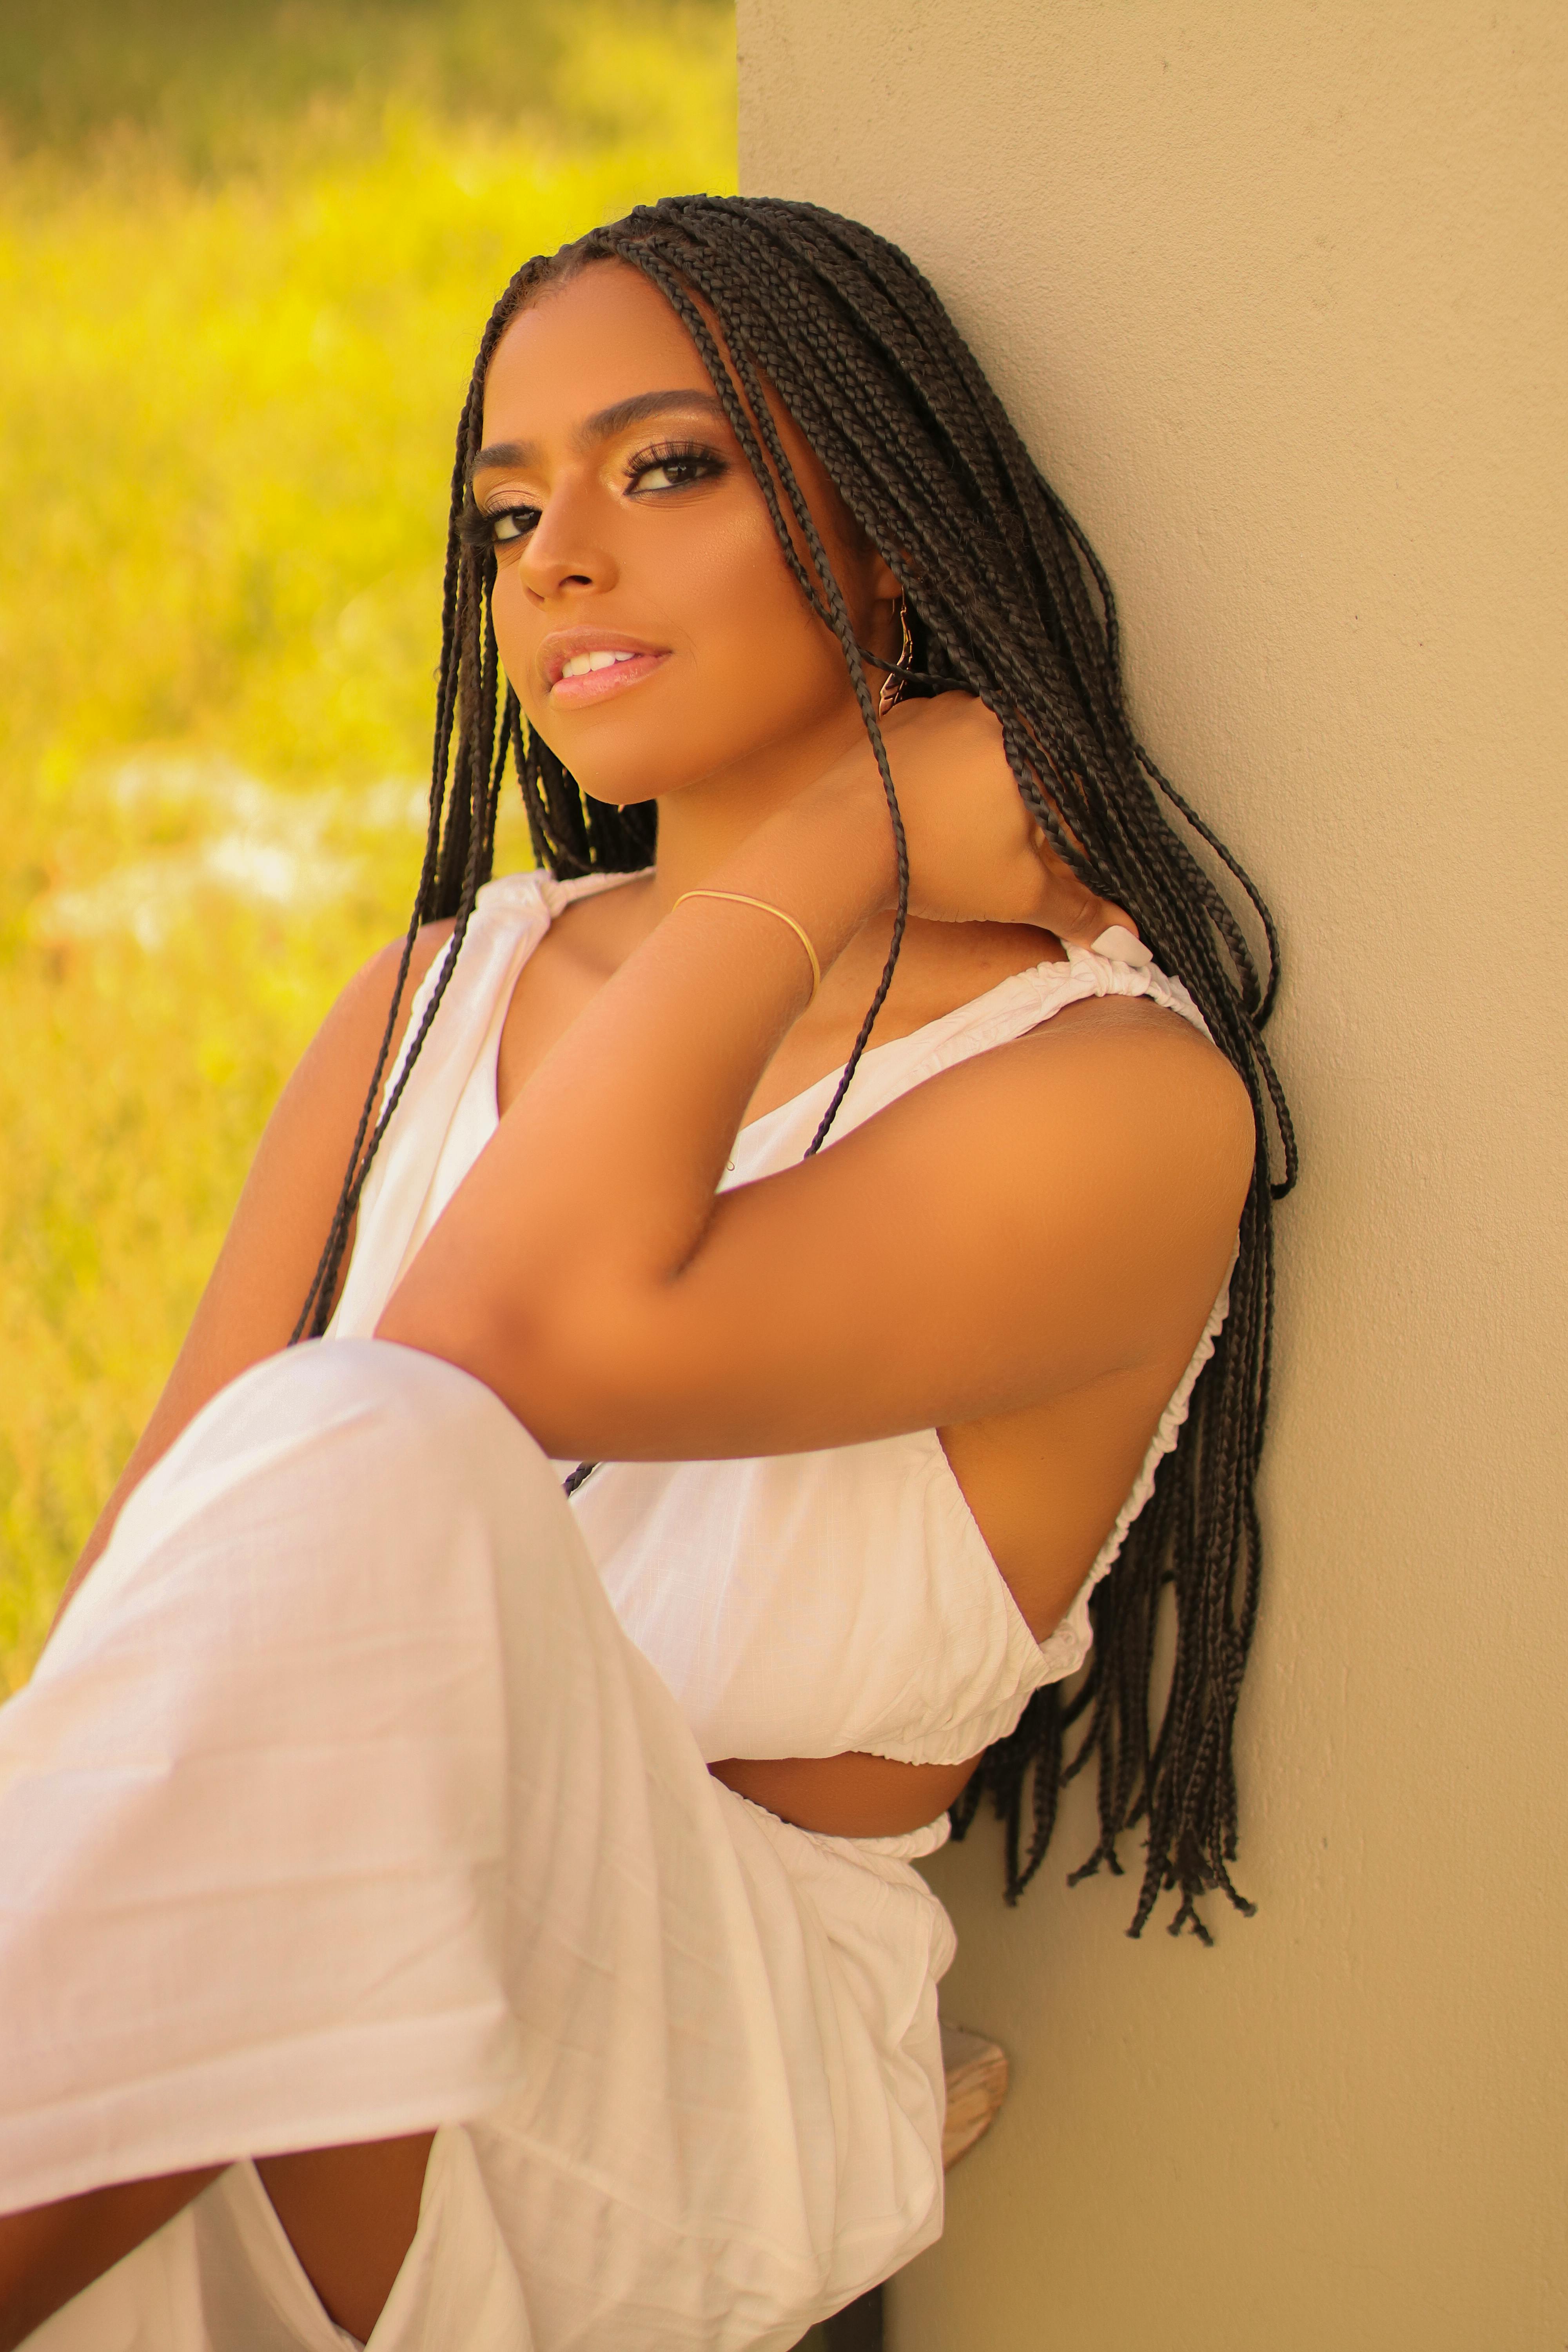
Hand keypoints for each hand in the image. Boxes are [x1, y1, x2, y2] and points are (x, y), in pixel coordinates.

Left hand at [819, 694, 1136, 945]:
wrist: (841, 839)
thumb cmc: (937, 861)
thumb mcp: (1018, 894)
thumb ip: (1077, 911)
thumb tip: (1126, 938)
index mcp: (1035, 741)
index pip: (1076, 787)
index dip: (1067, 835)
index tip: (1047, 862)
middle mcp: (993, 709)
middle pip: (1030, 766)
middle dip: (1024, 813)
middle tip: (997, 849)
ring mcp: (943, 707)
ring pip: (986, 751)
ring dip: (983, 789)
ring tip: (960, 831)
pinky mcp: (901, 718)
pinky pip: (941, 744)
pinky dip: (944, 774)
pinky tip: (931, 809)